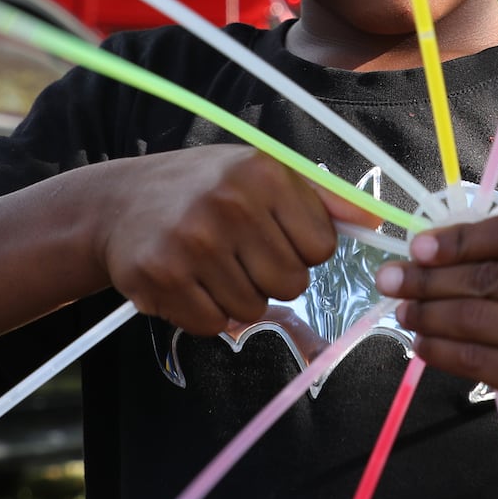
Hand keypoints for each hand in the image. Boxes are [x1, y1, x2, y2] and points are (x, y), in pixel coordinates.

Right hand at [95, 145, 379, 336]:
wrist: (120, 203)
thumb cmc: (205, 188)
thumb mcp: (262, 174)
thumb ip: (322, 198)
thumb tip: (376, 222)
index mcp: (262, 173)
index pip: (322, 246)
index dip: (303, 249)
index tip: (276, 235)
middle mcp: (228, 204)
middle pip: (292, 284)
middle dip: (272, 276)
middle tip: (241, 252)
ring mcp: (192, 243)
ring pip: (256, 310)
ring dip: (240, 296)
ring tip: (214, 264)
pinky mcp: (162, 279)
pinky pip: (216, 325)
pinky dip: (209, 313)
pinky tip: (191, 281)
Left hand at [375, 215, 497, 458]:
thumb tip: (450, 246)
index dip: (458, 238)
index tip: (420, 245)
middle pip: (488, 277)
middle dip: (429, 277)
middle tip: (392, 278)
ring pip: (475, 319)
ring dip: (427, 314)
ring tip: (404, 311)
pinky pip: (476, 360)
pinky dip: (440, 351)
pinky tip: (423, 345)